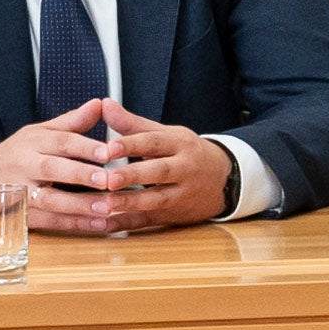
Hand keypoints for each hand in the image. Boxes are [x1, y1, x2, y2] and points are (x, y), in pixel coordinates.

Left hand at [1, 99, 233, 235]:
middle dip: (134, 176)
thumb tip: (104, 104)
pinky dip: (128, 223)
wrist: (223, 181)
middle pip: (159, 172)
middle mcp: (184, 169)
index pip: (155, 142)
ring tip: (106, 204)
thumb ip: (132, 123)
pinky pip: (150, 221)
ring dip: (131, 203)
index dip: (132, 145)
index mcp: (180, 145)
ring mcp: (181, 195)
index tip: (108, 147)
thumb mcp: (166, 134)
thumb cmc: (186, 154)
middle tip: (109, 178)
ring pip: (157, 199)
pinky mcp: (173, 215)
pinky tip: (107, 224)